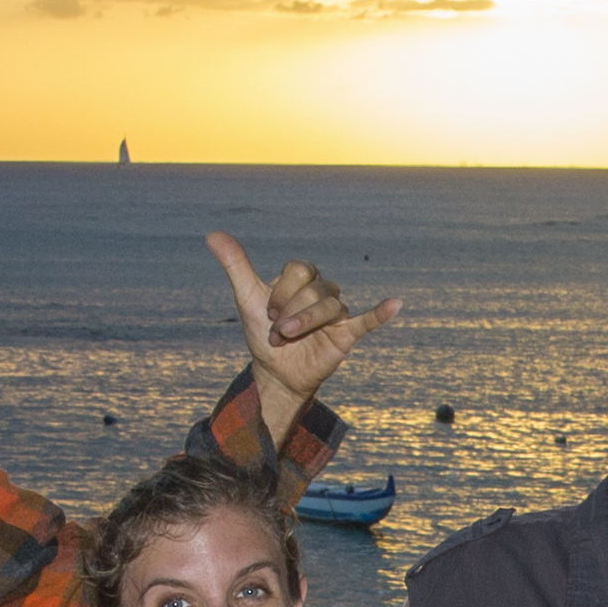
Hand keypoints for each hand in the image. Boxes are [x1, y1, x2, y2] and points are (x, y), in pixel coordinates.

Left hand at [208, 232, 403, 437]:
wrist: (274, 372)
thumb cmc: (262, 333)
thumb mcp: (246, 297)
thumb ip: (235, 265)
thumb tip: (212, 234)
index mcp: (302, 278)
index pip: (299, 269)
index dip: (281, 291)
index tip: (267, 312)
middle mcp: (322, 291)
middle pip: (313, 289)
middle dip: (290, 312)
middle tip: (278, 332)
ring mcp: (337, 313)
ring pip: (330, 307)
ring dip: (306, 323)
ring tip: (289, 339)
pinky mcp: (347, 334)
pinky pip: (367, 320)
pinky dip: (381, 313)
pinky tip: (396, 304)